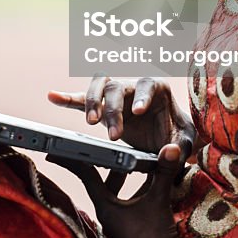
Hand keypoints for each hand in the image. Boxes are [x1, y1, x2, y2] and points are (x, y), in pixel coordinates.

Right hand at [48, 77, 194, 156]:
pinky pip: (80, 99)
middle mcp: (133, 86)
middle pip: (118, 87)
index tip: (137, 111)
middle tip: (114, 136)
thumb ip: (180, 148)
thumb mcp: (184, 142)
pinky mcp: (100, 106)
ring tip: (91, 123)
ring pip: (98, 87)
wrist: (164, 137)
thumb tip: (168, 152)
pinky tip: (52, 96)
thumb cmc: (176, 134)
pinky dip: (67, 98)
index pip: (148, 85)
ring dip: (92, 102)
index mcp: (156, 88)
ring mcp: (114, 95)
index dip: (142, 96)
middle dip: (114, 110)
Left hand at [49, 144, 184, 237]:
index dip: (70, 159)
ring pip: (116, 193)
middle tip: (102, 148)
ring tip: (134, 163)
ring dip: (124, 178)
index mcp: (105, 207)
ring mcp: (118, 224)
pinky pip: (129, 204)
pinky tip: (150, 183)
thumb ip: (164, 172)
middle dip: (106, 164)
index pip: (85, 175)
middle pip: (102, 182)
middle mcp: (108, 215)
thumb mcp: (159, 199)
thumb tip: (172, 147)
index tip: (53, 150)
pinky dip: (137, 191)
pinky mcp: (130, 229)